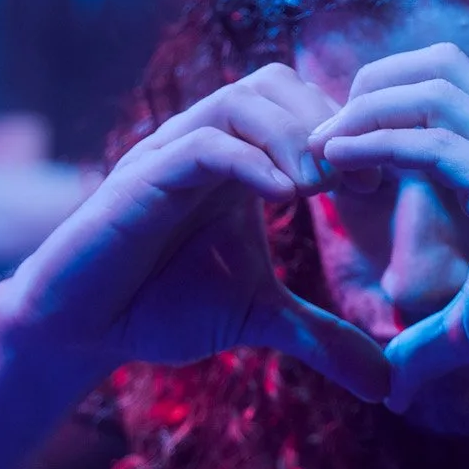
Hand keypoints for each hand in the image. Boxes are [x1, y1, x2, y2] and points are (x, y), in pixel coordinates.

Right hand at [3, 64, 389, 401]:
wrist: (81, 329)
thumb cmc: (162, 308)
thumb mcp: (261, 320)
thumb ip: (322, 338)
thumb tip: (387, 385)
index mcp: (238, 160)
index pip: (298, 104)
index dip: (344, 134)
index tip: (376, 187)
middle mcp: (204, 143)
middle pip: (274, 83)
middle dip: (323, 124)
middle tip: (357, 183)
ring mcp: (169, 154)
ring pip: (238, 100)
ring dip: (291, 135)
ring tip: (320, 189)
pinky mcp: (140, 179)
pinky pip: (200, 145)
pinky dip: (247, 160)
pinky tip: (282, 198)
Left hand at [308, 44, 468, 411]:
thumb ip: (429, 348)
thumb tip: (391, 389)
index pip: (441, 89)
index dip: (381, 104)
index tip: (338, 154)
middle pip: (435, 63)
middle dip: (369, 84)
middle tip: (326, 138)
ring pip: (432, 86)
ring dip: (365, 108)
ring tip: (322, 147)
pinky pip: (436, 145)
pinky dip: (378, 143)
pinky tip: (339, 162)